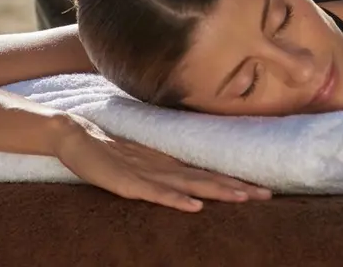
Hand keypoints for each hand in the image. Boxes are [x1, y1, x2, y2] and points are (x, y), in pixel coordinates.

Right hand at [51, 114, 271, 211]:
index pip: (207, 174)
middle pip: (206, 178)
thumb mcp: (139, 165)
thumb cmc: (106, 152)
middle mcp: (162, 166)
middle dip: (236, 187)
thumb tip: (186, 186)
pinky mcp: (127, 182)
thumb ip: (160, 173)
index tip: (262, 191)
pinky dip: (175, 199)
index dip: (234, 182)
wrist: (75, 135)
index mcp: (167, 164)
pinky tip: (193, 206)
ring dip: (216, 191)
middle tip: (267, 195)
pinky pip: (155, 193)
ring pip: (188, 183)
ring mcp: (145, 173)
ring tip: (242, 198)